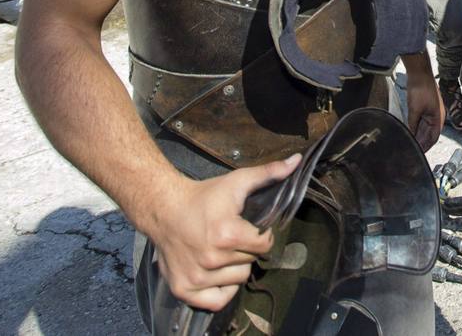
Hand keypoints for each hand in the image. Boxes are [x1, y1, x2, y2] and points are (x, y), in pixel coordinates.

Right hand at [147, 155, 299, 310]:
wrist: (164, 210)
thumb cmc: (203, 197)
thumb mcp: (237, 181)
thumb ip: (268, 173)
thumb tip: (296, 162)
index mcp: (227, 234)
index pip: (265, 245)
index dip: (261, 235)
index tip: (248, 228)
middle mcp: (211, 259)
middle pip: (251, 263)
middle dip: (246, 250)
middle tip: (229, 237)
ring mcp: (196, 276)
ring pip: (237, 280)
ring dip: (233, 268)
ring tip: (219, 251)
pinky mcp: (184, 289)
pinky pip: (218, 300)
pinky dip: (221, 289)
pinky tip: (214, 272)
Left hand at [405, 61, 444, 150]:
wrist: (419, 74)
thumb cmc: (421, 89)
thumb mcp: (414, 110)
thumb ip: (412, 125)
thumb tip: (409, 135)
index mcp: (438, 118)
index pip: (434, 138)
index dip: (427, 146)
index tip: (420, 154)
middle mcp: (436, 116)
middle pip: (429, 134)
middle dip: (421, 142)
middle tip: (413, 150)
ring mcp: (430, 112)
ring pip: (425, 129)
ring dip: (418, 136)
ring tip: (410, 143)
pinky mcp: (425, 108)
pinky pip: (421, 122)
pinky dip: (416, 128)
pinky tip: (410, 132)